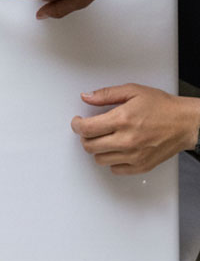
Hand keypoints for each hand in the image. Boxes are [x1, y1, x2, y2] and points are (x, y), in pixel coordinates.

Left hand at [72, 85, 199, 173]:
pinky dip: (111, 160)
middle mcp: (126, 140)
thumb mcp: (132, 91)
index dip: (77, 125)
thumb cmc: (161, 107)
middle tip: (88, 129)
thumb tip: (87, 97)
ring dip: (97, 149)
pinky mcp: (141, 167)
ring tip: (103, 138)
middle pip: (90, 146)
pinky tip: (115, 149)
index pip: (87, 129)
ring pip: (100, 159)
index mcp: (122, 119)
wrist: (184, 123)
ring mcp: (134, 156)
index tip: (77, 122)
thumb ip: (106, 94)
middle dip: (84, 137)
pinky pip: (116, 169)